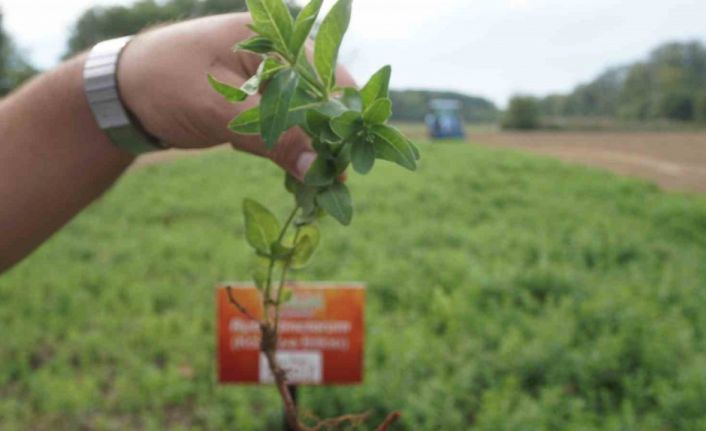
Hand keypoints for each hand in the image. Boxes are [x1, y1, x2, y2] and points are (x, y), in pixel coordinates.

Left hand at [117, 13, 354, 178]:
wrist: (123, 91)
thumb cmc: (164, 81)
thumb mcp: (216, 108)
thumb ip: (269, 136)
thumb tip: (316, 168)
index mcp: (278, 41)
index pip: (331, 83)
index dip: (342, 125)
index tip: (341, 167)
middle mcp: (284, 58)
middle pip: (327, 104)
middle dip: (329, 144)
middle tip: (328, 184)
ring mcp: (275, 83)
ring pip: (311, 121)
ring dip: (313, 153)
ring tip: (316, 187)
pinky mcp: (264, 105)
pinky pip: (291, 130)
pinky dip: (294, 153)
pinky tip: (297, 177)